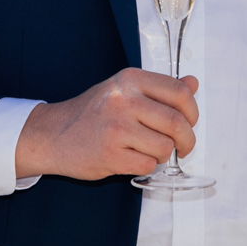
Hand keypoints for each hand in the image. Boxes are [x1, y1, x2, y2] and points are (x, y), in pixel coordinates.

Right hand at [14, 70, 199, 180]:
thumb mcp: (124, 90)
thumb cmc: (93, 113)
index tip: (190, 122)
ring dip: (164, 154)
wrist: (53, 134)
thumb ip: (159, 88)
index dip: (193, 111)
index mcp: (130, 80)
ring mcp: (116, 128)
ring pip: (165, 147)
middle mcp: (123, 100)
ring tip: (150, 151)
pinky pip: (148, 165)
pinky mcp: (110, 155)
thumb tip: (193, 83)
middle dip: (187, 140)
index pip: (179, 93)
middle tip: (183, 146)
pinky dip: (147, 165)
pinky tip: (134, 158)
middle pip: (177, 122)